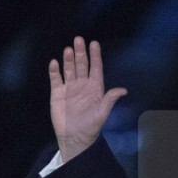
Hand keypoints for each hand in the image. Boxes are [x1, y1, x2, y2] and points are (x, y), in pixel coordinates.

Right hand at [48, 36, 126, 159]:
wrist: (74, 137)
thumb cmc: (91, 126)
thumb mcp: (102, 113)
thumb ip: (110, 99)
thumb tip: (124, 90)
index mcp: (95, 88)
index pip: (95, 68)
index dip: (95, 56)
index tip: (94, 43)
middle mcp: (82, 85)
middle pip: (81, 65)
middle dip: (80, 53)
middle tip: (78, 40)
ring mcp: (69, 88)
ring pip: (69, 69)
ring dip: (68, 59)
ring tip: (68, 49)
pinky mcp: (57, 93)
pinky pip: (55, 79)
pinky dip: (54, 71)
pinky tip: (55, 63)